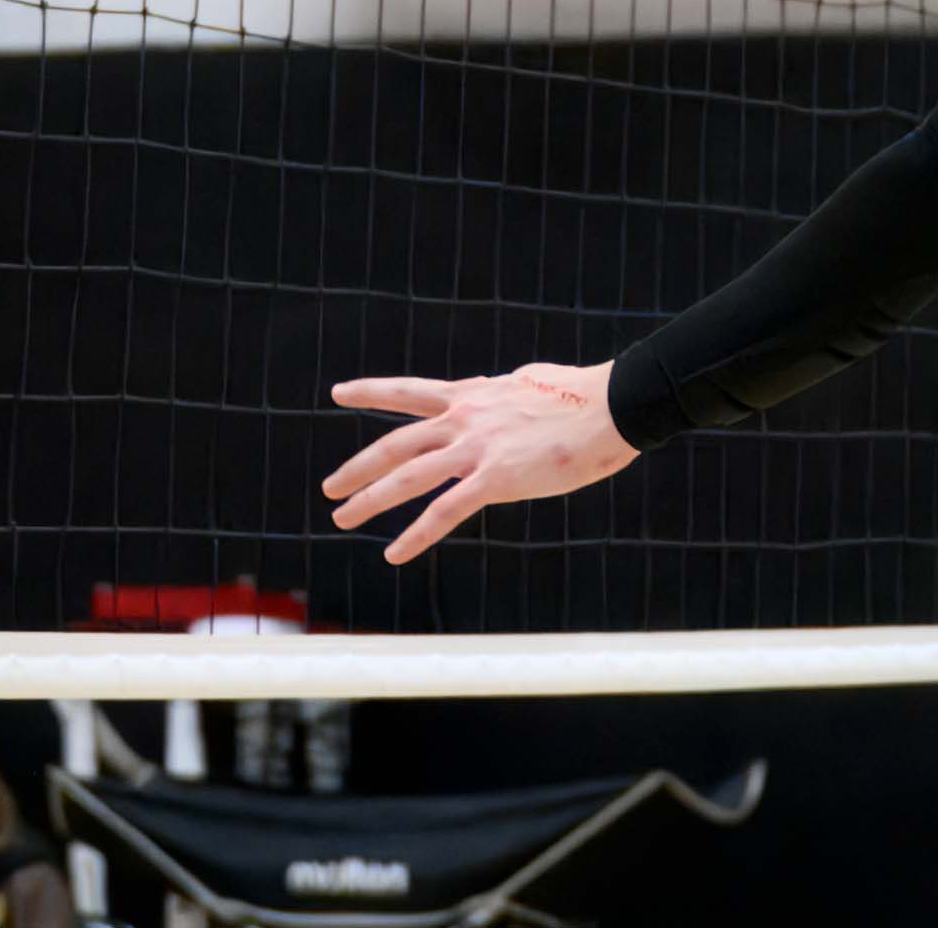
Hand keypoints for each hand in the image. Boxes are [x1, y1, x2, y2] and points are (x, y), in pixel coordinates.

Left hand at [323, 361, 635, 563]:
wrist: (609, 406)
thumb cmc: (580, 395)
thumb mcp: (528, 383)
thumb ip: (503, 393)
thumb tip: (500, 388)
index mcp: (471, 395)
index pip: (409, 392)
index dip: (370, 392)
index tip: (338, 392)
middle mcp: (465, 418)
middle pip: (396, 443)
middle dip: (358, 466)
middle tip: (329, 487)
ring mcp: (477, 448)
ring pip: (408, 475)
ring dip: (370, 498)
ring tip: (341, 516)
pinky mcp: (496, 479)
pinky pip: (445, 511)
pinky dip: (416, 534)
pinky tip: (394, 553)